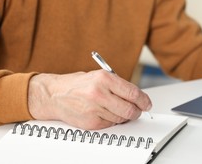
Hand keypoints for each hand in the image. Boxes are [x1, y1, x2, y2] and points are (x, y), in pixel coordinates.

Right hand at [28, 70, 151, 129]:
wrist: (54, 94)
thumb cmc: (77, 84)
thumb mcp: (99, 76)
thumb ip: (118, 86)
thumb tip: (137, 97)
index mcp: (104, 78)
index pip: (133, 93)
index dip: (144, 100)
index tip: (147, 103)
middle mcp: (99, 93)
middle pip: (130, 109)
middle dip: (136, 111)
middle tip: (137, 110)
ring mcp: (94, 109)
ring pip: (121, 118)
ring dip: (122, 116)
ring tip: (113, 108)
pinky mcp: (91, 122)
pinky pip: (110, 124)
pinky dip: (111, 121)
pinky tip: (103, 113)